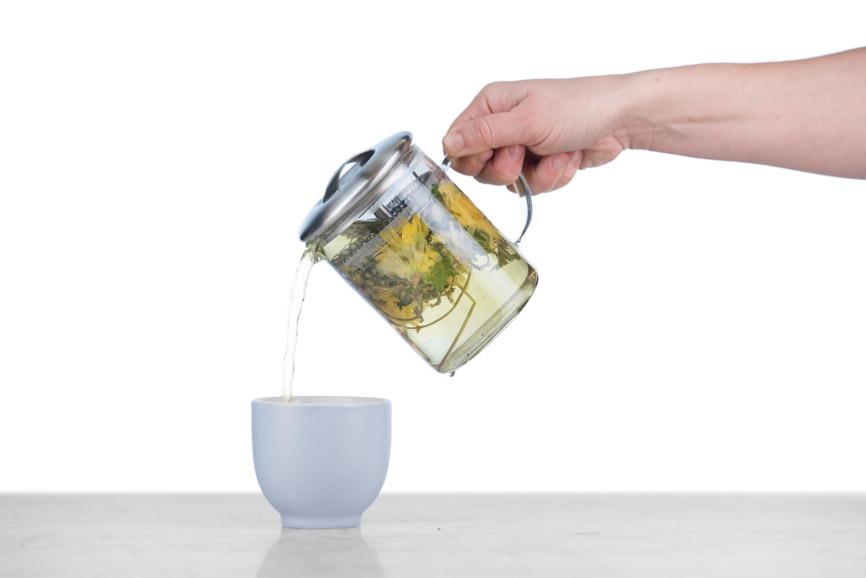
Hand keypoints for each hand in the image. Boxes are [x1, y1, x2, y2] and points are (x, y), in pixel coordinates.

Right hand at [442, 77, 633, 192]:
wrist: (620, 121)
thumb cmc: (577, 108)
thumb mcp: (526, 121)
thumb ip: (484, 134)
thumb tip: (446, 144)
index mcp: (491, 105)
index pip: (457, 142)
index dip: (472, 157)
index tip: (494, 155)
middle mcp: (501, 125)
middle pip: (479, 168)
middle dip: (507, 169)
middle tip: (525, 154)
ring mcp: (521, 146)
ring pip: (508, 182)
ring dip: (537, 175)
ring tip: (556, 153)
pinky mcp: (539, 164)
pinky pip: (532, 186)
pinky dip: (552, 177)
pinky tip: (568, 158)